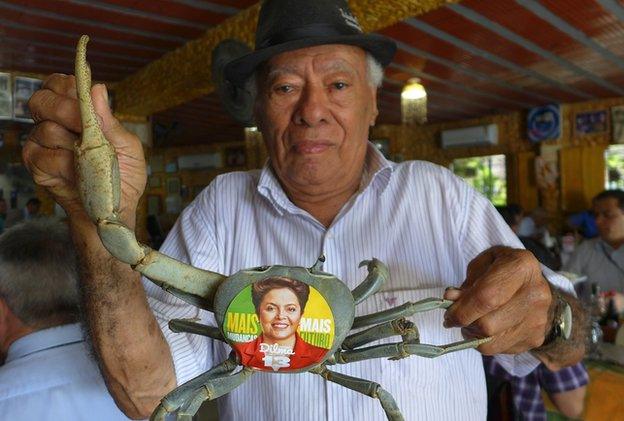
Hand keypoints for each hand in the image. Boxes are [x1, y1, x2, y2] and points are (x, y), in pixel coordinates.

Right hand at [22, 73, 145, 222]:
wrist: (114, 210)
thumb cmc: (123, 177)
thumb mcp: (127, 147)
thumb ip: (110, 120)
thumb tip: (97, 88)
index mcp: (77, 113)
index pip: (59, 85)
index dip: (68, 87)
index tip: (82, 97)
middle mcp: (55, 124)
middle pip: (42, 100)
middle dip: (67, 112)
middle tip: (85, 130)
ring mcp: (42, 144)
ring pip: (46, 129)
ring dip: (73, 146)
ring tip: (88, 160)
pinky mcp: (36, 166)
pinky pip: (44, 156)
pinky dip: (64, 166)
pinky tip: (76, 173)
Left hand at [443, 246, 551, 354]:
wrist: (534, 284)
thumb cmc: (502, 270)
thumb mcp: (482, 265)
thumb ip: (466, 283)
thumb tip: (451, 299)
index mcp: (521, 268)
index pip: (486, 297)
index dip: (461, 310)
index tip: (448, 315)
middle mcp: (535, 295)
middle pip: (487, 325)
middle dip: (465, 324)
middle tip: (456, 317)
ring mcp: (538, 319)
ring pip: (491, 342)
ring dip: (472, 335)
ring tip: (471, 321)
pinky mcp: (536, 338)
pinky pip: (500, 349)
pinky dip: (486, 341)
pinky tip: (488, 326)